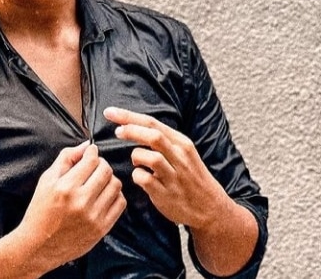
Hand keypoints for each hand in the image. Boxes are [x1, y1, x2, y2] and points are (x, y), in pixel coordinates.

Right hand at [16, 141, 125, 269]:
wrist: (38, 245)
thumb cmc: (40, 210)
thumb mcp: (46, 180)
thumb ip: (66, 159)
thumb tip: (86, 145)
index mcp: (66, 187)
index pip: (92, 159)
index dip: (92, 152)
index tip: (89, 153)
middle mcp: (81, 201)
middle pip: (106, 170)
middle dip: (101, 164)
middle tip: (93, 167)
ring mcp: (93, 216)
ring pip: (115, 185)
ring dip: (109, 179)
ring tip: (98, 182)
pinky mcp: (102, 229)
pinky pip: (120, 203)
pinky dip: (114, 196)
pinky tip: (103, 196)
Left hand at [103, 106, 229, 230]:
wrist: (211, 208)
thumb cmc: (190, 177)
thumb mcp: (183, 153)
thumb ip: (162, 140)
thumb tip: (131, 126)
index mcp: (182, 143)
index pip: (153, 123)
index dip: (128, 116)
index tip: (110, 112)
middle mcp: (181, 157)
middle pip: (153, 136)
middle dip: (131, 130)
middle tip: (117, 132)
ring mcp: (175, 176)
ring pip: (150, 157)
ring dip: (137, 157)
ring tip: (137, 163)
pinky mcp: (167, 194)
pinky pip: (144, 180)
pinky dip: (137, 176)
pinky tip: (141, 178)